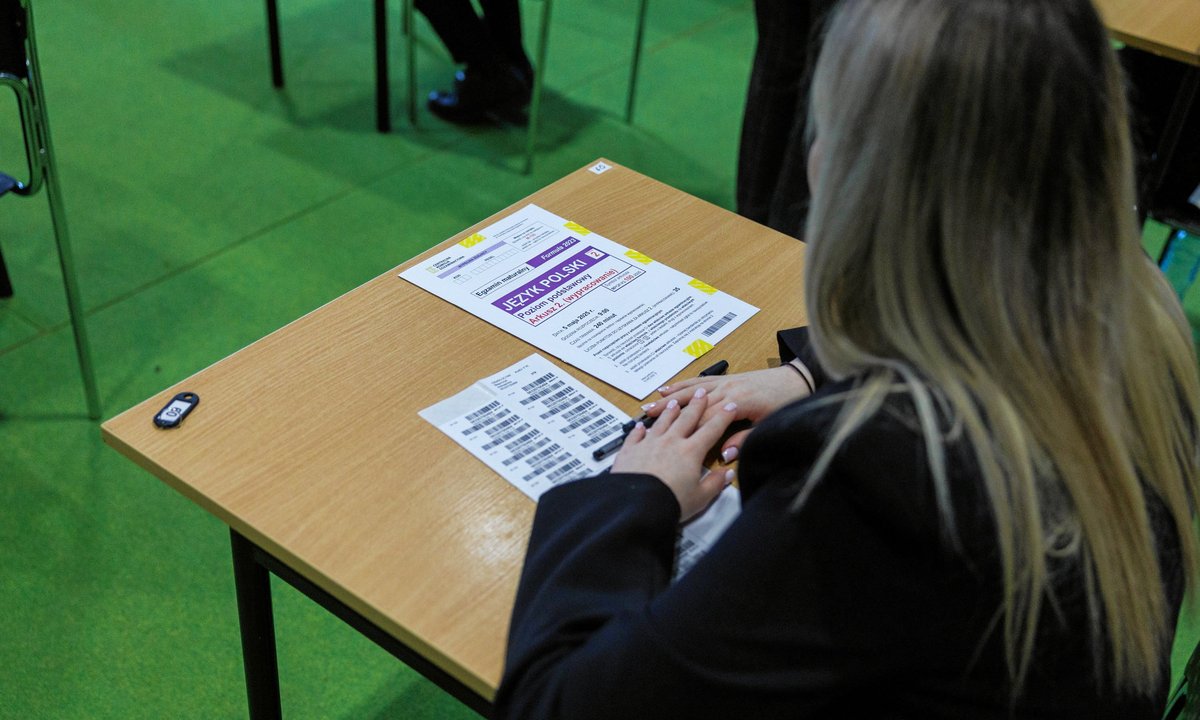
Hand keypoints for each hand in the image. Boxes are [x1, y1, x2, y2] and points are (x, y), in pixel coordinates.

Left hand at [611, 388, 738, 520]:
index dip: (722, 417)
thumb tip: (727, 474)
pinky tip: (640, 426)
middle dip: (696, 405)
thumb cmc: (669, 503)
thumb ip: (715, 483)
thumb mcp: (700, 498)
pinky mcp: (630, 451)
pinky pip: (636, 435)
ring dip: (669, 411)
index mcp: (690, 452)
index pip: (711, 429)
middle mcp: (670, 442)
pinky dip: (639, 429)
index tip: (729, 407)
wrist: (637, 506)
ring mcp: (649, 444)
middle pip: (686, 418)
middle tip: (701, 393)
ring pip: (662, 422)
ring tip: (674, 403)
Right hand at [640, 365, 811, 461]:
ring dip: (672, 396)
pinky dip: (684, 384)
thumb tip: (725, 455)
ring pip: (693, 389)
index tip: (667, 436)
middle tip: (647, 417)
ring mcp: (726, 381)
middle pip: (693, 401)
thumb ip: (744, 440)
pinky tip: (671, 387)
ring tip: (652, 402)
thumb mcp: (767, 426)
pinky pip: (701, 380)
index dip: (686, 428)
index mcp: (737, 402)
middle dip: (669, 409)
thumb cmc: (786, 404)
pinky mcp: (727, 378)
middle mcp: (728, 388)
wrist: (798, 381)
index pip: (705, 417)